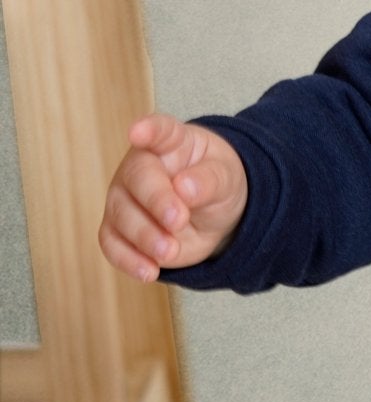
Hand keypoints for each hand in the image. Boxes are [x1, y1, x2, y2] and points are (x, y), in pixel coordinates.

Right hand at [99, 112, 247, 281]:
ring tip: (170, 250)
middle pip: (137, 179)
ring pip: (121, 215)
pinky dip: (128, 260)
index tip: (138, 132)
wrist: (211, 212)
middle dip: (156, 201)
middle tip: (178, 220)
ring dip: (145, 236)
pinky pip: (113, 244)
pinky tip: (149, 271)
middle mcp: (140, 167)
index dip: (148, 130)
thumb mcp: (226, 177)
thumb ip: (209, 180)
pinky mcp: (119, 229)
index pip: (159, 130)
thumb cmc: (215, 182)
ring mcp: (125, 197)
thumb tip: (184, 188)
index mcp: (170, 142)